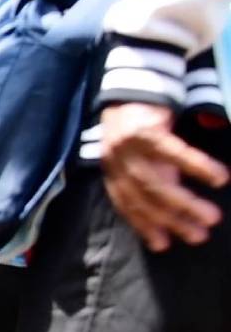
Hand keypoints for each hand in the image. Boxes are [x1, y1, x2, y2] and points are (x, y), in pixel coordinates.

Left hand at [100, 102, 227, 251]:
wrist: (133, 85)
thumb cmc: (139, 127)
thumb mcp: (139, 157)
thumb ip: (152, 179)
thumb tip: (172, 214)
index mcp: (112, 171)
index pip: (125, 205)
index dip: (143, 226)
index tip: (163, 246)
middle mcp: (115, 161)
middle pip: (143, 199)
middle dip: (171, 221)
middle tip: (198, 236)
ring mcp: (128, 146)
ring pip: (157, 182)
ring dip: (186, 203)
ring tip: (212, 216)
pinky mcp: (146, 129)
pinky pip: (175, 153)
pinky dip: (197, 167)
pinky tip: (219, 178)